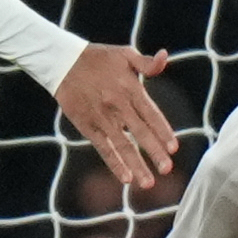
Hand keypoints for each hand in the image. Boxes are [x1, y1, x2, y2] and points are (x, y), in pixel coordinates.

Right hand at [55, 44, 177, 189]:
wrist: (63, 62)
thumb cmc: (98, 58)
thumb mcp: (125, 54)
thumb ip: (147, 63)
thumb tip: (165, 57)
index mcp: (130, 88)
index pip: (151, 114)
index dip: (162, 131)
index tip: (174, 148)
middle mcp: (117, 105)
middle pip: (139, 133)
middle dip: (154, 152)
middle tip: (167, 170)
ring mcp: (102, 118)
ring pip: (122, 145)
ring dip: (136, 165)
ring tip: (148, 183)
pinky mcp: (87, 126)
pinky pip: (103, 148)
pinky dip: (114, 163)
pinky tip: (125, 178)